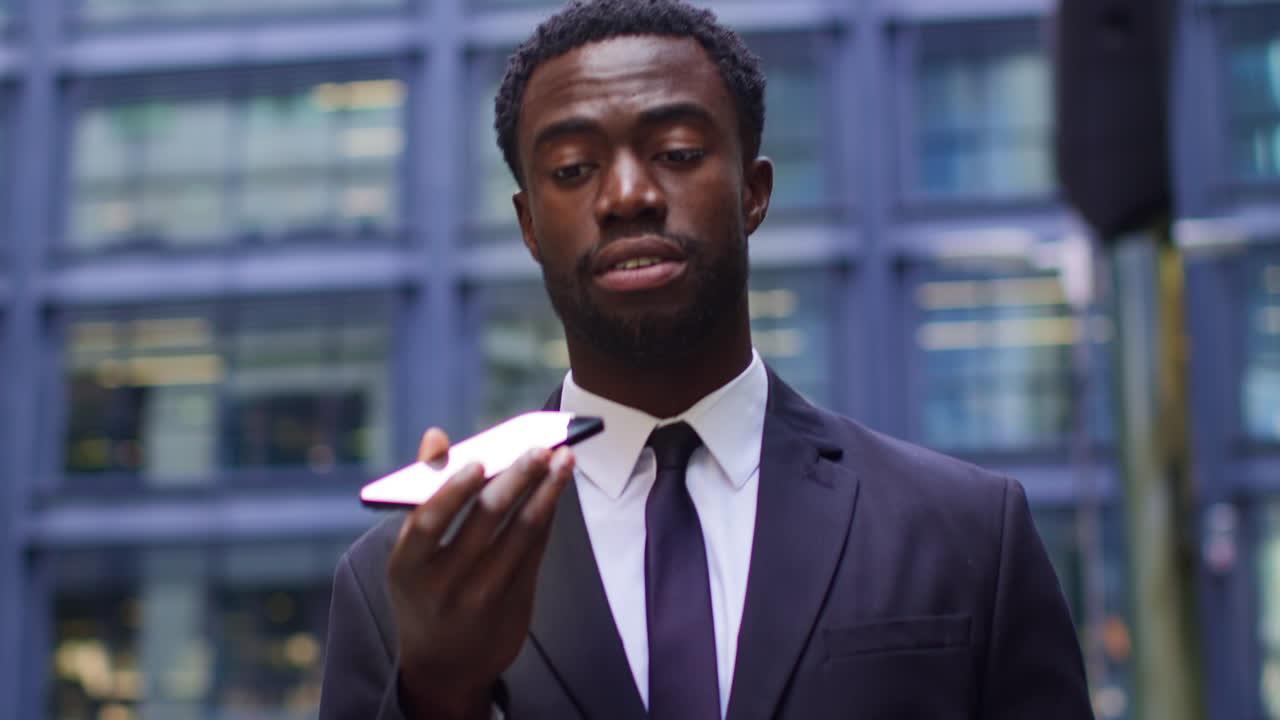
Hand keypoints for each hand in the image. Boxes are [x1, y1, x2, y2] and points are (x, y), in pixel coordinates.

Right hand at [388, 427, 574, 719]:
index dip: (453, 491)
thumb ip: (424, 492)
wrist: (445, 666)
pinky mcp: (515, 602)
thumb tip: (436, 436)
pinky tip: (556, 488)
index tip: (478, 461)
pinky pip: (536, 549)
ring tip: (564, 460)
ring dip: (547, 492)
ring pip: (521, 533)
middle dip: (517, 479)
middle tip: (540, 447)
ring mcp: (482, 597)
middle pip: (486, 521)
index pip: (428, 523)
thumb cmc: (424, 590)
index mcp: (407, 567)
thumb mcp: (411, 554)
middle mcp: (444, 584)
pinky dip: (548, 513)